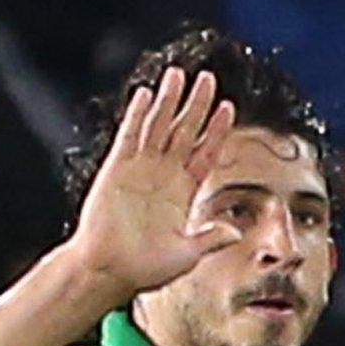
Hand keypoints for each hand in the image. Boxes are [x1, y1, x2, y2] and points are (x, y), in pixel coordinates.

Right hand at [66, 67, 239, 294]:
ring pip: (158, 127)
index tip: (228, 108)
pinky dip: (138, 116)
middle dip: (197, 105)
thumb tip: (235, 232)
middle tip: (209, 79)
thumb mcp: (186, 255)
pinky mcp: (117, 169)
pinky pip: (130, 137)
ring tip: (178, 74)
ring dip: (168, 101)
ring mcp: (140, 170)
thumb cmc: (146, 268)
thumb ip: (210, 239)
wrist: (109, 271)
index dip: (216, 131)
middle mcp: (163, 176)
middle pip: (184, 132)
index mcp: (183, 193)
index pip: (204, 153)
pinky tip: (146, 94)